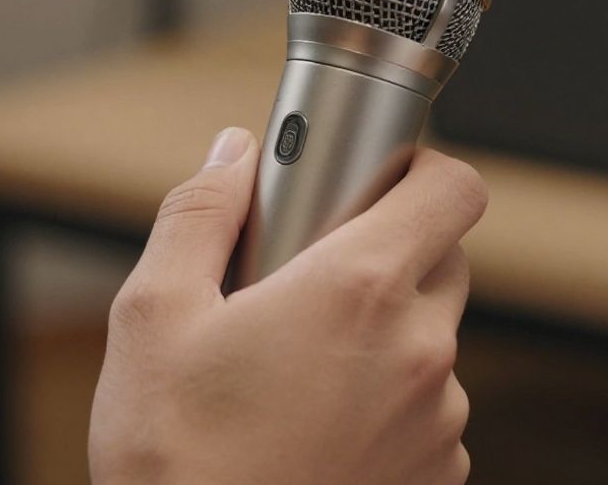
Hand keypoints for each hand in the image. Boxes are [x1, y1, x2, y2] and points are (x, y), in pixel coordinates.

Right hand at [90, 127, 486, 484]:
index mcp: (358, 289)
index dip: (425, 171)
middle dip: (390, 254)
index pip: (454, 190)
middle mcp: (418, 349)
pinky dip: (390, 403)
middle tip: (315, 278)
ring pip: (432, 339)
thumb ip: (199, 215)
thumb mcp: (153, 316)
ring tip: (303, 367)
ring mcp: (437, 418)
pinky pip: (430, 409)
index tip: (384, 178)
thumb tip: (233, 154)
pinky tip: (320, 424)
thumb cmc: (175, 460)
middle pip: (443, 261)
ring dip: (386, 335)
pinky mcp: (438, 473)